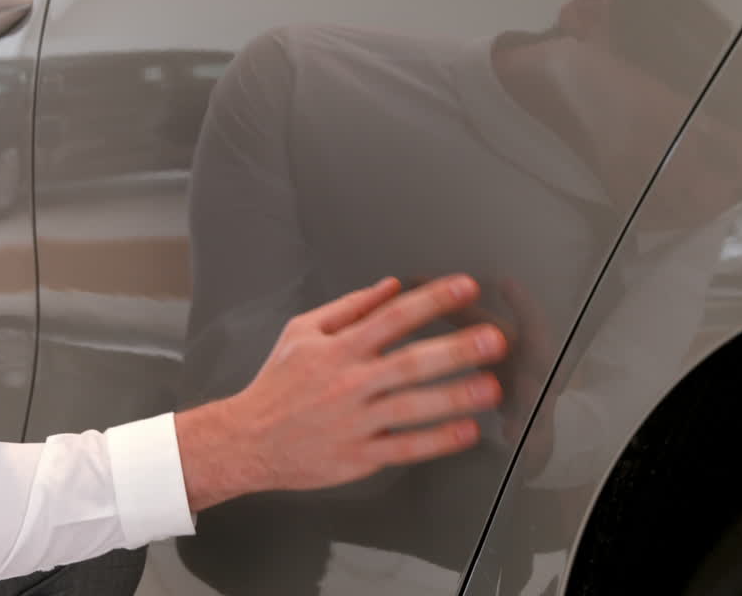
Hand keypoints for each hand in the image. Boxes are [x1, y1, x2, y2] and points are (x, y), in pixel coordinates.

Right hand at [177, 275, 505, 510]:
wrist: (248, 438)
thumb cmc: (277, 385)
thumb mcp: (301, 332)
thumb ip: (349, 307)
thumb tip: (390, 286)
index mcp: (337, 349)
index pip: (392, 317)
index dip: (431, 300)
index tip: (464, 288)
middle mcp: (348, 383)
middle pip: (409, 363)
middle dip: (455, 349)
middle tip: (493, 340)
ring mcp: (355, 422)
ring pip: (412, 408)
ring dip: (455, 396)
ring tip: (491, 387)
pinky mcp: (358, 456)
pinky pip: (404, 447)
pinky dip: (436, 441)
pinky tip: (465, 431)